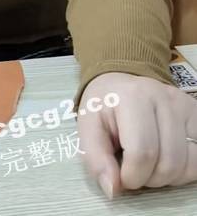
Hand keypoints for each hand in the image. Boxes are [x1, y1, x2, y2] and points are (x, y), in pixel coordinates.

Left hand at [78, 72, 196, 196]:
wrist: (119, 84)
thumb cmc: (103, 107)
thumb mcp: (87, 127)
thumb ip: (95, 159)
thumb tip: (113, 189)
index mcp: (132, 97)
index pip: (142, 153)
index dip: (132, 176)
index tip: (121, 175)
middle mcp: (163, 97)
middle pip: (169, 162)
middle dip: (149, 179)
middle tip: (134, 170)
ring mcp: (183, 105)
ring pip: (188, 164)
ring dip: (168, 176)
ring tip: (150, 164)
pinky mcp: (195, 114)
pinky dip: (185, 169)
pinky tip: (166, 160)